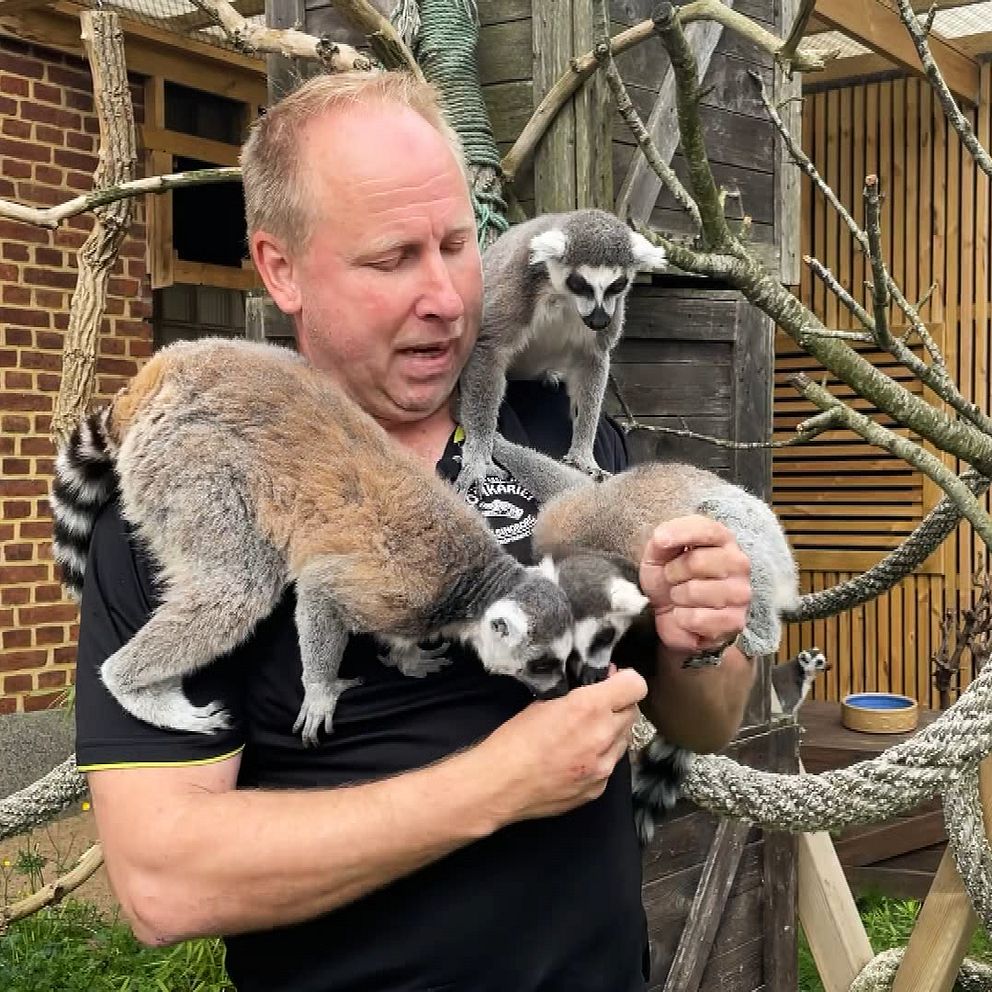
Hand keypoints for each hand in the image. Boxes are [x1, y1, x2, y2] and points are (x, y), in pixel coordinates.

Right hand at [477, 668, 646, 824]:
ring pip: (624, 739)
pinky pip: (610, 765)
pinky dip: (600, 757)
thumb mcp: (543, 703)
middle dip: (618, 705)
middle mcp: (603, 737)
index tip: (613, 681)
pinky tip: (576, 757)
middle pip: (632, 712)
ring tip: (582, 734)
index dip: (625, 680)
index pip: (635, 686)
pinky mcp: (597, 789)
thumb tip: (596, 686)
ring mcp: (603, 767)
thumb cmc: (513, 742)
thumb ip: (576, 695)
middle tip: (595, 706)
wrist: (498, 786)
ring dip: (611, 731)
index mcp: (588, 708)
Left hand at [638, 515, 750, 655]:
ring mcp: (740, 593)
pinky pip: (696, 618)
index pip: (706, 529)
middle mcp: (738, 563)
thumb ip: (661, 540)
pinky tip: (688, 616)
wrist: (671, 614)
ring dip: (677, 597)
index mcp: (722, 539)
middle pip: (696, 562)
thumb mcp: (658, 553)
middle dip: (673, 573)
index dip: (679, 534)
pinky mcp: (735, 621)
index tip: (660, 541)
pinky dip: (682, 619)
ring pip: (694, 591)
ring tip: (681, 597)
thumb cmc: (670, 578)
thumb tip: (662, 537)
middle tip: (673, 579)